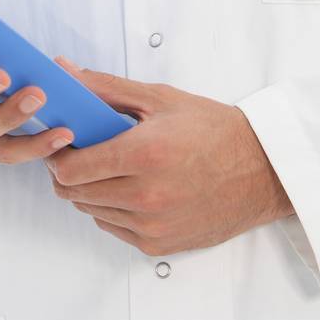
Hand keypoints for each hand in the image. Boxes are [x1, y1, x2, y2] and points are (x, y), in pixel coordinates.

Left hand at [44, 55, 293, 256]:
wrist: (261, 170)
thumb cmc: (215, 130)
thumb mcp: (160, 98)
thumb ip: (106, 88)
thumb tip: (66, 74)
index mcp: (144, 155)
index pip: (71, 169)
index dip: (58, 155)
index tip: (63, 141)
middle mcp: (145, 197)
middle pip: (75, 193)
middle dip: (70, 170)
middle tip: (83, 150)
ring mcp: (151, 226)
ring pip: (92, 212)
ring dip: (91, 189)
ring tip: (111, 165)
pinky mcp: (158, 245)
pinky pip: (113, 228)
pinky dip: (112, 208)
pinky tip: (130, 186)